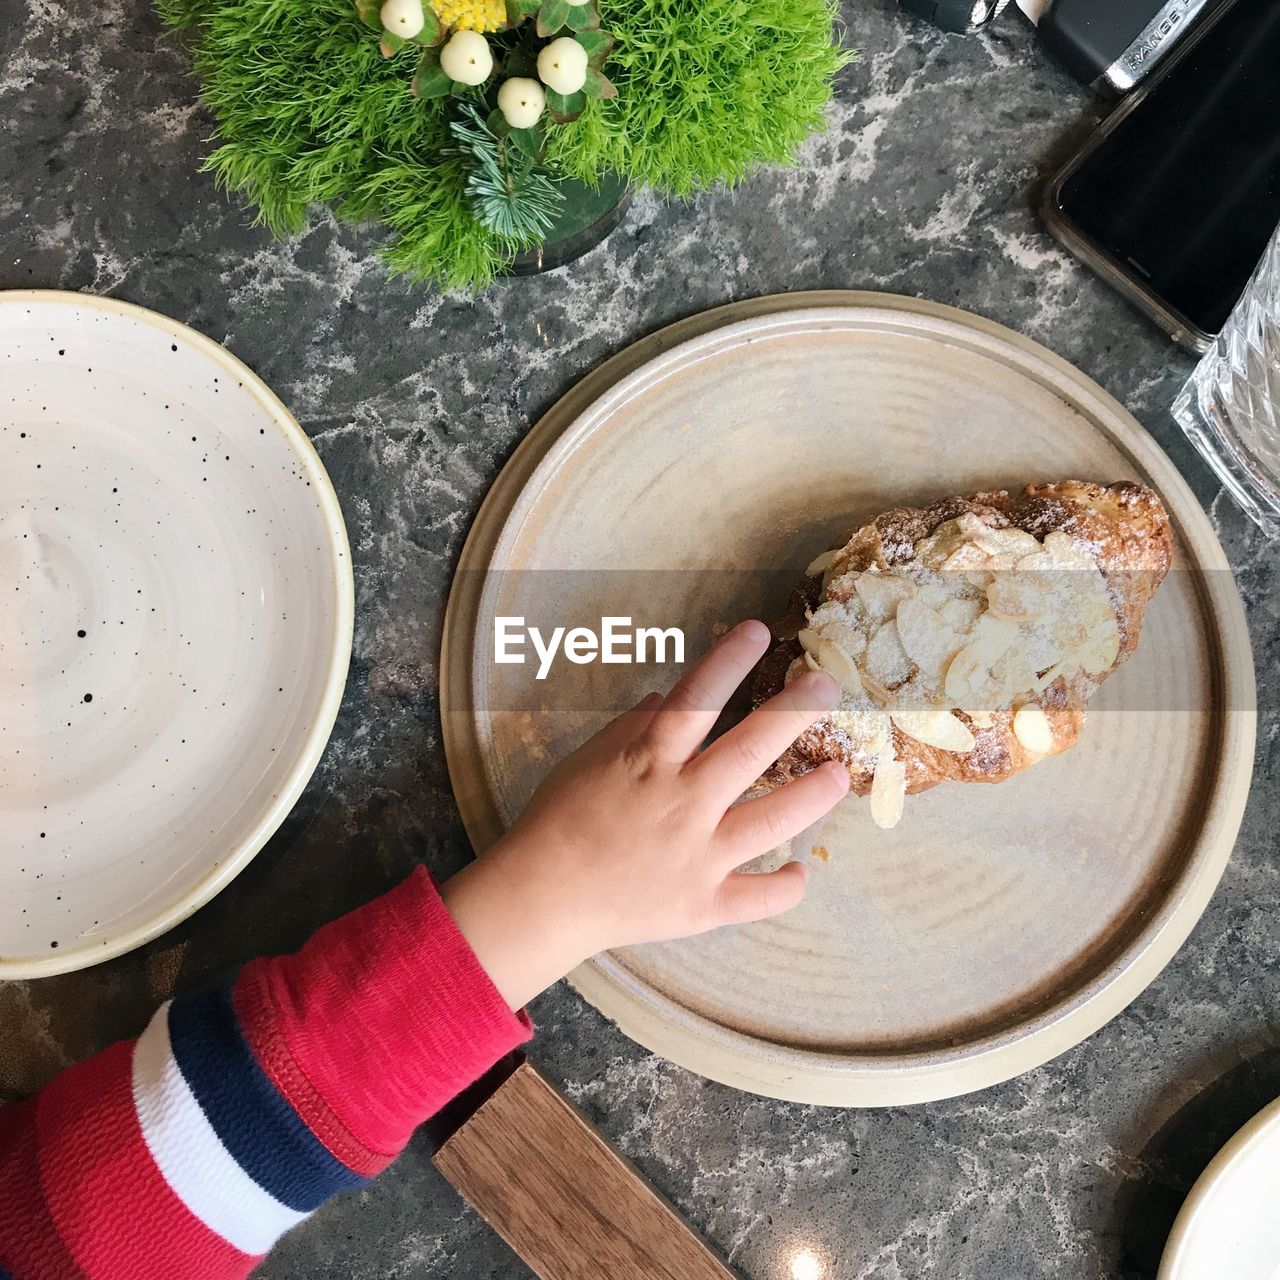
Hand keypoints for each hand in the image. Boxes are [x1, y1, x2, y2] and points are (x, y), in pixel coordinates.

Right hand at [441, 620, 848, 1009]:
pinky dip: (784, 887)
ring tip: (839, 775)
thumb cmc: (556, 821)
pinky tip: (802, 871)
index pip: (696, 700)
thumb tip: (664, 701)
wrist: (540, 898)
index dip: (729, 662)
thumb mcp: (586, 760)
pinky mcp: (702, 904)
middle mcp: (683, 803)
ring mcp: (698, 856)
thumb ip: (629, 729)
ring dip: (810, 795)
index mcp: (650, 762)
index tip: (760, 632)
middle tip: (827, 689)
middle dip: (793, 713)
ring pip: (771, 820)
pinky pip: (756, 898)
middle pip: (750, 749)